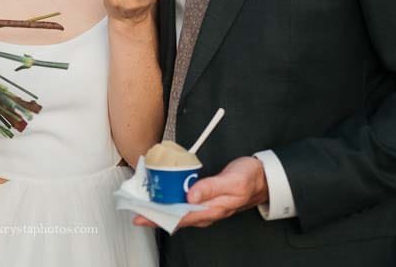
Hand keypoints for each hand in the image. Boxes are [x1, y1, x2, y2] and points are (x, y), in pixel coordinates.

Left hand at [132, 156, 268, 229]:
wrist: (262, 178)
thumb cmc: (248, 179)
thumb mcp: (232, 182)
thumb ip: (211, 188)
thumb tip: (190, 195)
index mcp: (210, 210)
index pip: (178, 218)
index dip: (157, 217)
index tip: (140, 215)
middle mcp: (204, 211)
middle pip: (173, 216)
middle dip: (152, 213)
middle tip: (133, 206)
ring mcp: (203, 206)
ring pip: (176, 209)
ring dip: (159, 205)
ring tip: (140, 199)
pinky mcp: (202, 198)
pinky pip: (181, 201)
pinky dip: (168, 197)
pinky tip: (160, 191)